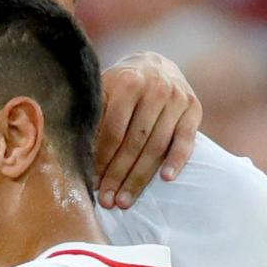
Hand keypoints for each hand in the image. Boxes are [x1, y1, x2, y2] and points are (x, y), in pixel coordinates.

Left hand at [95, 51, 201, 208]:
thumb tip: (73, 154)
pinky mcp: (194, 109)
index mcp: (127, 82)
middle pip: (134, 142)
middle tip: (108, 202)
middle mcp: (155, 88)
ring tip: (125, 201)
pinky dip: (177, 160)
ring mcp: (177, 98)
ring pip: (157, 146)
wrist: (154, 65)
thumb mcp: (103, 92)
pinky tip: (166, 179)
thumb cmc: (119, 87)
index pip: (112, 131)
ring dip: (140, 177)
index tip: (92, 184)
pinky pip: (186, 140)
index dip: (101, 160)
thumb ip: (92, 117)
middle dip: (118, 175)